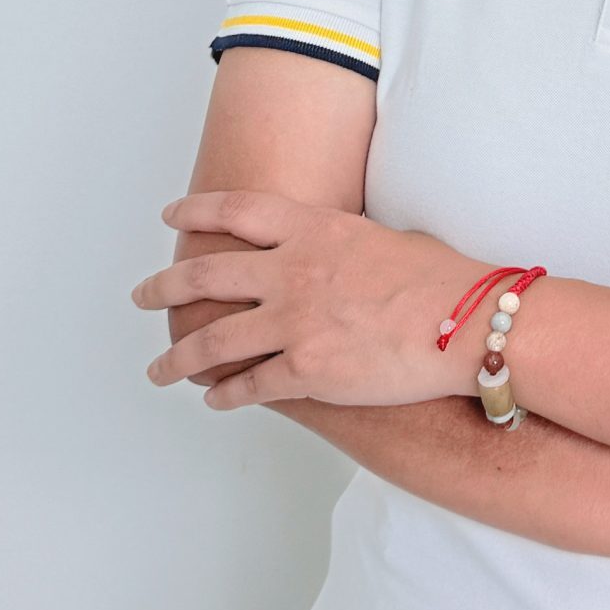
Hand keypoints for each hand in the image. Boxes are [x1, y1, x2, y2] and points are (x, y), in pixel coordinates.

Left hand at [132, 190, 494, 411]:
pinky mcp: (305, 371)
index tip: (170, 216)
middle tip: (141, 296)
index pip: (235, 210)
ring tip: (159, 369)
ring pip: (211, 341)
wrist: (467, 323)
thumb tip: (340, 254)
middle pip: (204, 276)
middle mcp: (290, 271)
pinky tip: (213, 399)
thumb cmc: (443, 280)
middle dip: (163, 287)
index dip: (195, 211)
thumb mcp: (386, 237)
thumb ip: (346, 244)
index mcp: (312, 228)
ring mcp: (293, 322)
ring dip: (177, 358)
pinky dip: (224, 394)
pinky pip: (248, 385)